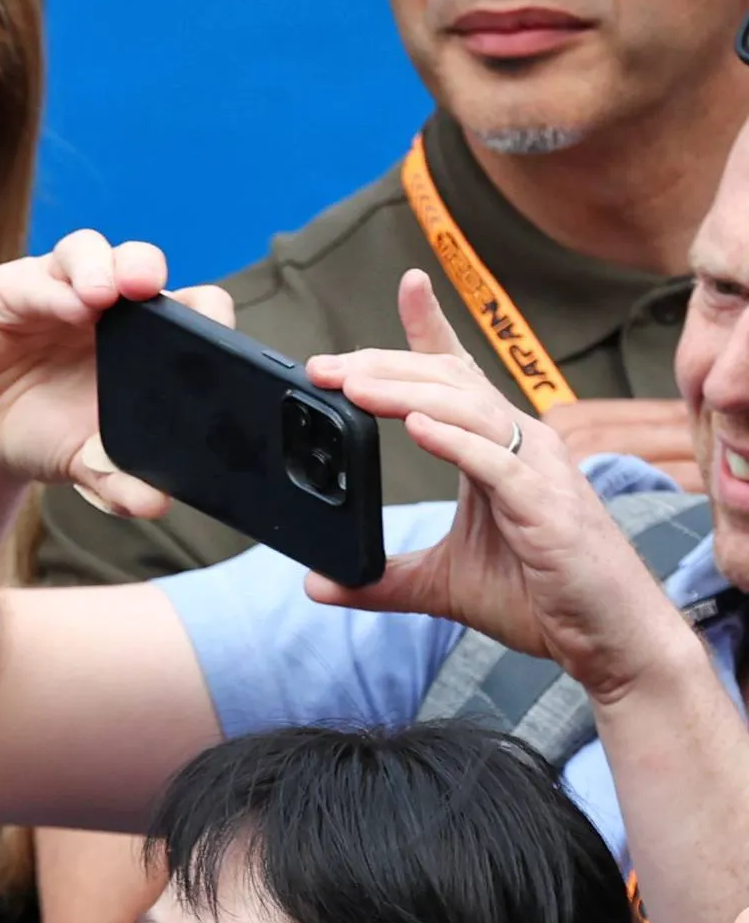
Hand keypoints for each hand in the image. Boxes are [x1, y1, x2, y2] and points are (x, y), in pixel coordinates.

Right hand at [0, 229, 231, 513]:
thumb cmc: (43, 435)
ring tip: (106, 294)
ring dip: (105, 266)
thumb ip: (119, 480)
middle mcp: (107, 305)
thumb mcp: (85, 463)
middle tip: (152, 292)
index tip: (210, 331)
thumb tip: (154, 504)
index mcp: (144, 338)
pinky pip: (39, 276)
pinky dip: (55, 288)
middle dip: (151, 271)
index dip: (203, 311)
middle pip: (140, 265)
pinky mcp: (12, 289)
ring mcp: (60, 290)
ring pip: (91, 252)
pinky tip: (66, 307)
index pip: (187, 305)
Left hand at [306, 273, 702, 702]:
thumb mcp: (440, 586)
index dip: (432, 330)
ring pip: (468, 409)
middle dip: (384, 367)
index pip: (459, 377)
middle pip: (448, 383)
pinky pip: (498, 461)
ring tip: (351, 386)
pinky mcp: (546, 505)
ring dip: (405, 393)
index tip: (408, 285)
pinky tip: (417, 426)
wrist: (604, 637)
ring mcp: (538, 470)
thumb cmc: (537, 597)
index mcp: (496, 450)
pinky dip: (456, 440)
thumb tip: (317, 583)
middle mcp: (521, 445)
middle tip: (321, 366)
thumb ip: (380, 580)